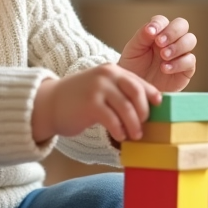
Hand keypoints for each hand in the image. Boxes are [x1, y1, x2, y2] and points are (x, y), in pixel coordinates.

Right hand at [32, 64, 160, 142]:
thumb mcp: (100, 88)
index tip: (158, 108)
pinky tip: (120, 136)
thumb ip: (118, 92)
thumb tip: (145, 109)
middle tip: (144, 125)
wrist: (49, 103)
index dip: (151, 96)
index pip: (139, 82)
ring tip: (135, 135)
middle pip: (136, 93)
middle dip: (144, 111)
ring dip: (134, 124)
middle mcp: (106, 75)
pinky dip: (120, 130)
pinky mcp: (90, 104)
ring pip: (126, 108)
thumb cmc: (78, 100)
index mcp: (112, 70)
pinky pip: (113, 119)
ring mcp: (98, 88)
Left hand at [117, 15, 196, 91]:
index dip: (159, 24)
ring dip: (177, 46)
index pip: (163, 21)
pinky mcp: (186, 68)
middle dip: (172, 32)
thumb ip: (142, 37)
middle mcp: (172, 40)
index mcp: (158, 32)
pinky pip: (190, 61)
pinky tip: (165, 68)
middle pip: (182, 25)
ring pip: (190, 40)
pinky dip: (179, 63)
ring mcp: (181, 53)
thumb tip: (151, 28)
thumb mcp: (133, 49)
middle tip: (160, 43)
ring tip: (163, 56)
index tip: (151, 33)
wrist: (137, 88)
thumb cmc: (134, 66)